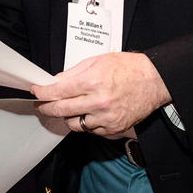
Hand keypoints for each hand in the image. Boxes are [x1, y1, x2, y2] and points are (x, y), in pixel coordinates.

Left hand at [29, 52, 170, 136]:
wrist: (155, 81)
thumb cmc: (129, 68)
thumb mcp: (97, 61)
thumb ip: (73, 73)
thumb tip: (56, 82)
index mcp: (92, 82)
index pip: (57, 92)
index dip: (42, 92)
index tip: (36, 92)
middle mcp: (98, 102)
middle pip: (60, 110)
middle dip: (46, 107)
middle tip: (41, 104)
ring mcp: (106, 118)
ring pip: (73, 124)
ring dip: (66, 116)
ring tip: (67, 108)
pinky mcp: (114, 128)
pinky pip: (90, 131)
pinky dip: (85, 123)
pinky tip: (86, 113)